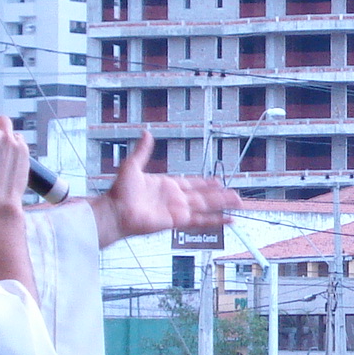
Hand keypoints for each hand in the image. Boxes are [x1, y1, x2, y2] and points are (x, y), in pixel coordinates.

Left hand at [92, 130, 239, 248]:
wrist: (116, 211)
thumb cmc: (120, 192)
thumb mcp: (132, 166)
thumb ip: (143, 151)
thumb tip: (146, 133)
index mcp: (167, 185)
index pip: (191, 183)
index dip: (205, 183)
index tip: (217, 182)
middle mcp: (175, 198)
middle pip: (204, 196)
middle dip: (220, 195)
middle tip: (234, 194)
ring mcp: (177, 210)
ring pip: (206, 207)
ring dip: (222, 205)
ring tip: (238, 204)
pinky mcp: (177, 221)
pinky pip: (200, 221)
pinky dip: (215, 221)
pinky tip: (228, 220)